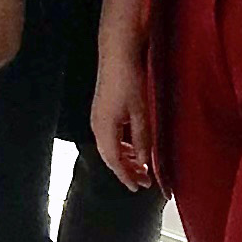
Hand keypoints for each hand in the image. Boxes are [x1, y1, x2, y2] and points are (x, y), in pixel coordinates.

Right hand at [90, 27, 154, 192]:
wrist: (117, 53)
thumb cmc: (129, 81)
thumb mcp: (141, 113)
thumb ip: (143, 140)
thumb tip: (145, 162)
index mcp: (104, 130)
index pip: (114, 162)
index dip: (126, 177)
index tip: (138, 188)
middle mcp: (97, 126)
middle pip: (110, 157)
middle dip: (126, 170)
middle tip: (144, 181)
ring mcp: (97, 118)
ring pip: (109, 147)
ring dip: (125, 158)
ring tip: (141, 166)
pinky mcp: (101, 110)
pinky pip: (109, 137)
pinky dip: (121, 146)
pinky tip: (132, 146)